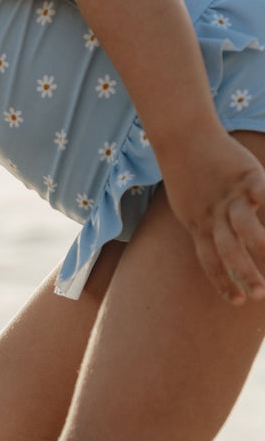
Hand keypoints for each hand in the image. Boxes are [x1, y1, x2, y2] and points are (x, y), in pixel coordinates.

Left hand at [163, 132, 264, 303]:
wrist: (183, 138)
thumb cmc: (190, 176)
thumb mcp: (190, 207)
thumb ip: (207, 228)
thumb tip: (228, 248)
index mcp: (198, 225)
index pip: (209, 260)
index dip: (222, 281)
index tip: (237, 301)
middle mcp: (212, 215)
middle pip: (226, 250)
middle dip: (243, 273)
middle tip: (259, 294)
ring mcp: (229, 195)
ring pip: (243, 225)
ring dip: (260, 245)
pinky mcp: (245, 174)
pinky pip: (260, 189)